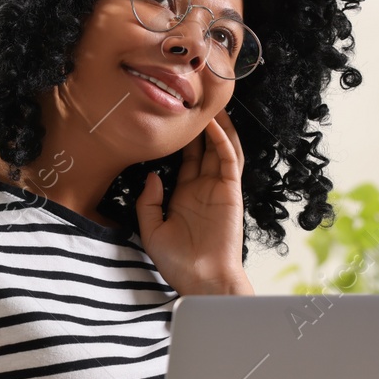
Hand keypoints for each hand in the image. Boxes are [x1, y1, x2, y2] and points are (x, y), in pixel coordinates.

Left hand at [134, 108, 254, 296]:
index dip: (179, 138)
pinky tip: (214, 125)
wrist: (201, 280)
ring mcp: (218, 188)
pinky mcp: (231, 192)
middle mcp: (202, 188)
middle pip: (202, 148)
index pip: (183, 159)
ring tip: (209, 102)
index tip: (168, 117)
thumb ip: (148, 202)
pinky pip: (229, 160)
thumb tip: (152, 174)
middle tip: (191, 99)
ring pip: (220, 148)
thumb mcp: (151, 230)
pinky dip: (223, 141)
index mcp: (183, 195)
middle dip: (198, 125)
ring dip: (217, 126)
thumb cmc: (177, 262)